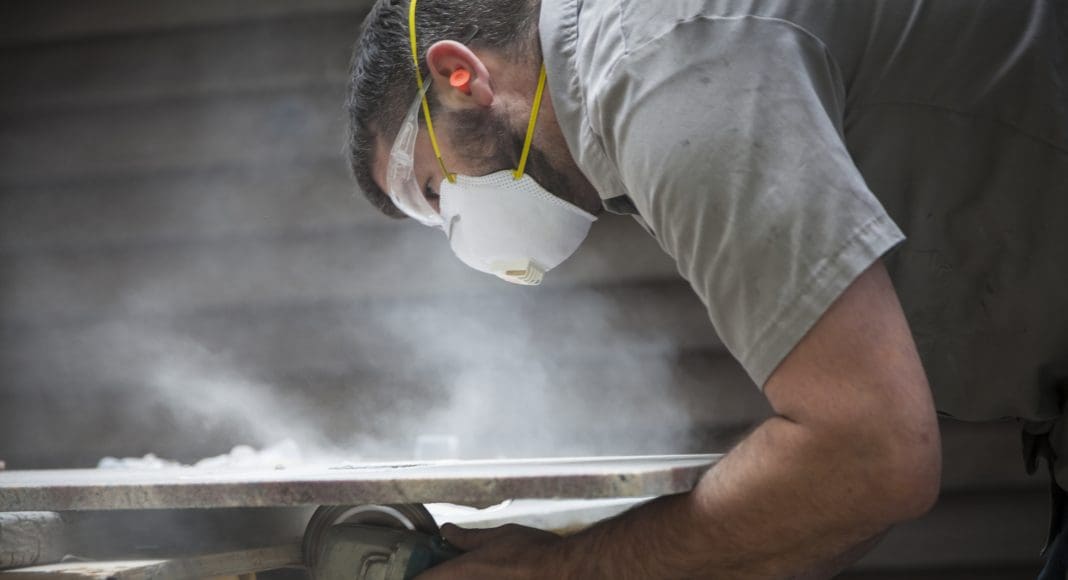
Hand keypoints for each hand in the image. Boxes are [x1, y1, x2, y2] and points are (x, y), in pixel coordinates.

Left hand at [416, 523, 565, 579]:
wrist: (563, 571)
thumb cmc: (531, 553)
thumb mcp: (496, 536)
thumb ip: (467, 537)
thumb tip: (447, 530)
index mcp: (459, 573)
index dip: (411, 577)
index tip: (404, 574)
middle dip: (435, 575)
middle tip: (436, 567)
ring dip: (454, 577)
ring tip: (468, 568)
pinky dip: (475, 579)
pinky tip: (488, 572)